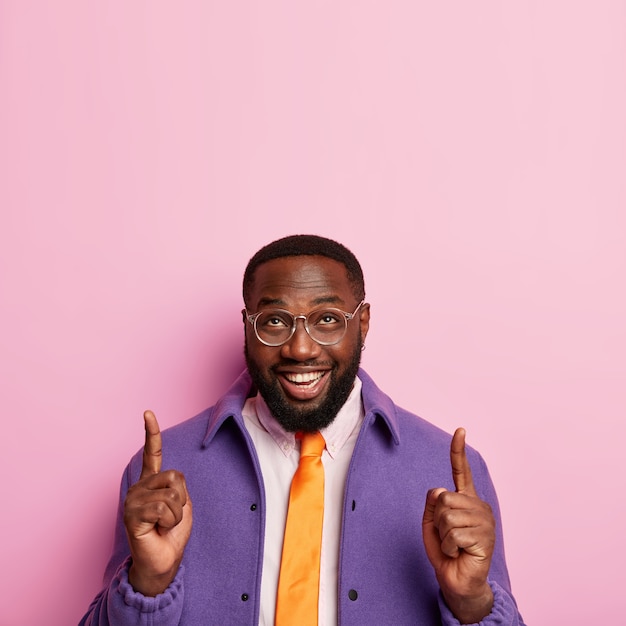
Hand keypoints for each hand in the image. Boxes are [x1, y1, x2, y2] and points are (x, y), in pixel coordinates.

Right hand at [123, 410, 192, 595]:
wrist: (164, 561)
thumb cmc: (172, 533)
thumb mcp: (182, 503)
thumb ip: (177, 485)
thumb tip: (172, 479)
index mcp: (151, 481)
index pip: (152, 452)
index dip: (151, 432)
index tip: (147, 413)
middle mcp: (139, 486)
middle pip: (175, 476)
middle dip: (181, 499)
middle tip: (169, 516)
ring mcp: (133, 499)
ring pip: (171, 494)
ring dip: (175, 513)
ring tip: (163, 525)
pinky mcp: (132, 514)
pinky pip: (163, 508)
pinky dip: (169, 521)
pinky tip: (156, 529)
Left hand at [422, 428, 494, 623]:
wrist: (458, 582)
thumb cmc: (446, 552)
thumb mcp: (431, 525)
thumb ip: (432, 505)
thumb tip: (439, 490)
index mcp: (465, 500)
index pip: (460, 471)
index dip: (458, 451)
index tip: (460, 430)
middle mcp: (478, 506)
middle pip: (443, 498)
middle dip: (437, 520)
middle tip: (447, 536)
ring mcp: (484, 521)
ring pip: (447, 516)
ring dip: (443, 535)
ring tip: (454, 546)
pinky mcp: (486, 537)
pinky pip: (453, 534)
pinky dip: (449, 547)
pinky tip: (460, 553)